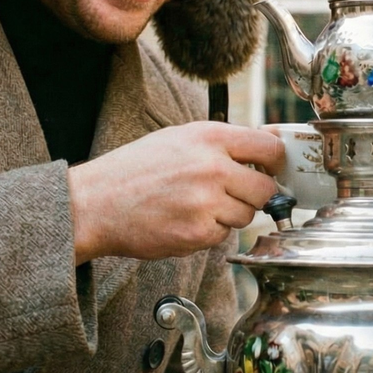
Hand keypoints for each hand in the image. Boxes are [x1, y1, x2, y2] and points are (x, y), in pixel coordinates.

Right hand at [67, 121, 283, 262]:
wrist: (95, 203)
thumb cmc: (135, 169)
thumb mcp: (179, 138)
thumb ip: (221, 143)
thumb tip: (265, 148)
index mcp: (210, 137)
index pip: (270, 147)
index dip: (276, 161)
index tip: (274, 169)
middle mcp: (213, 167)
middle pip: (266, 188)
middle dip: (254, 194)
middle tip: (231, 193)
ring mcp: (207, 202)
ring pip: (247, 215)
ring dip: (230, 214)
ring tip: (197, 205)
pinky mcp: (198, 233)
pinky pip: (223, 235)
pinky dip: (209, 232)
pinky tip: (184, 220)